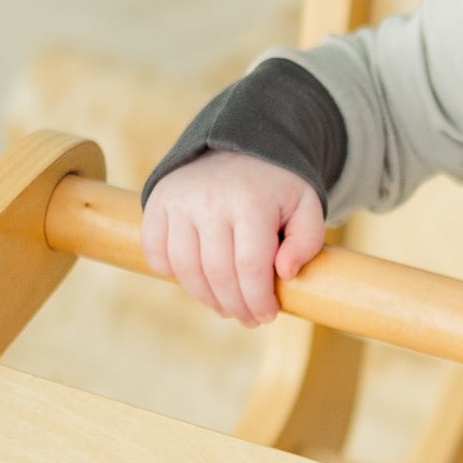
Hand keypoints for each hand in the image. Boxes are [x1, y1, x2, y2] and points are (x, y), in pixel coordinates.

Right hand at [140, 152, 325, 326]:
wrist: (236, 144)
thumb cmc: (275, 185)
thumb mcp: (306, 205)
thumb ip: (307, 240)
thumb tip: (285, 273)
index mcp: (251, 200)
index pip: (251, 267)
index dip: (258, 299)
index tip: (268, 314)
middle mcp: (210, 199)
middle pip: (218, 274)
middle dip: (235, 306)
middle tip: (248, 318)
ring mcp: (179, 201)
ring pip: (186, 269)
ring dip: (206, 298)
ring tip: (225, 306)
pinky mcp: (158, 202)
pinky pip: (155, 252)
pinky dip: (171, 273)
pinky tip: (196, 279)